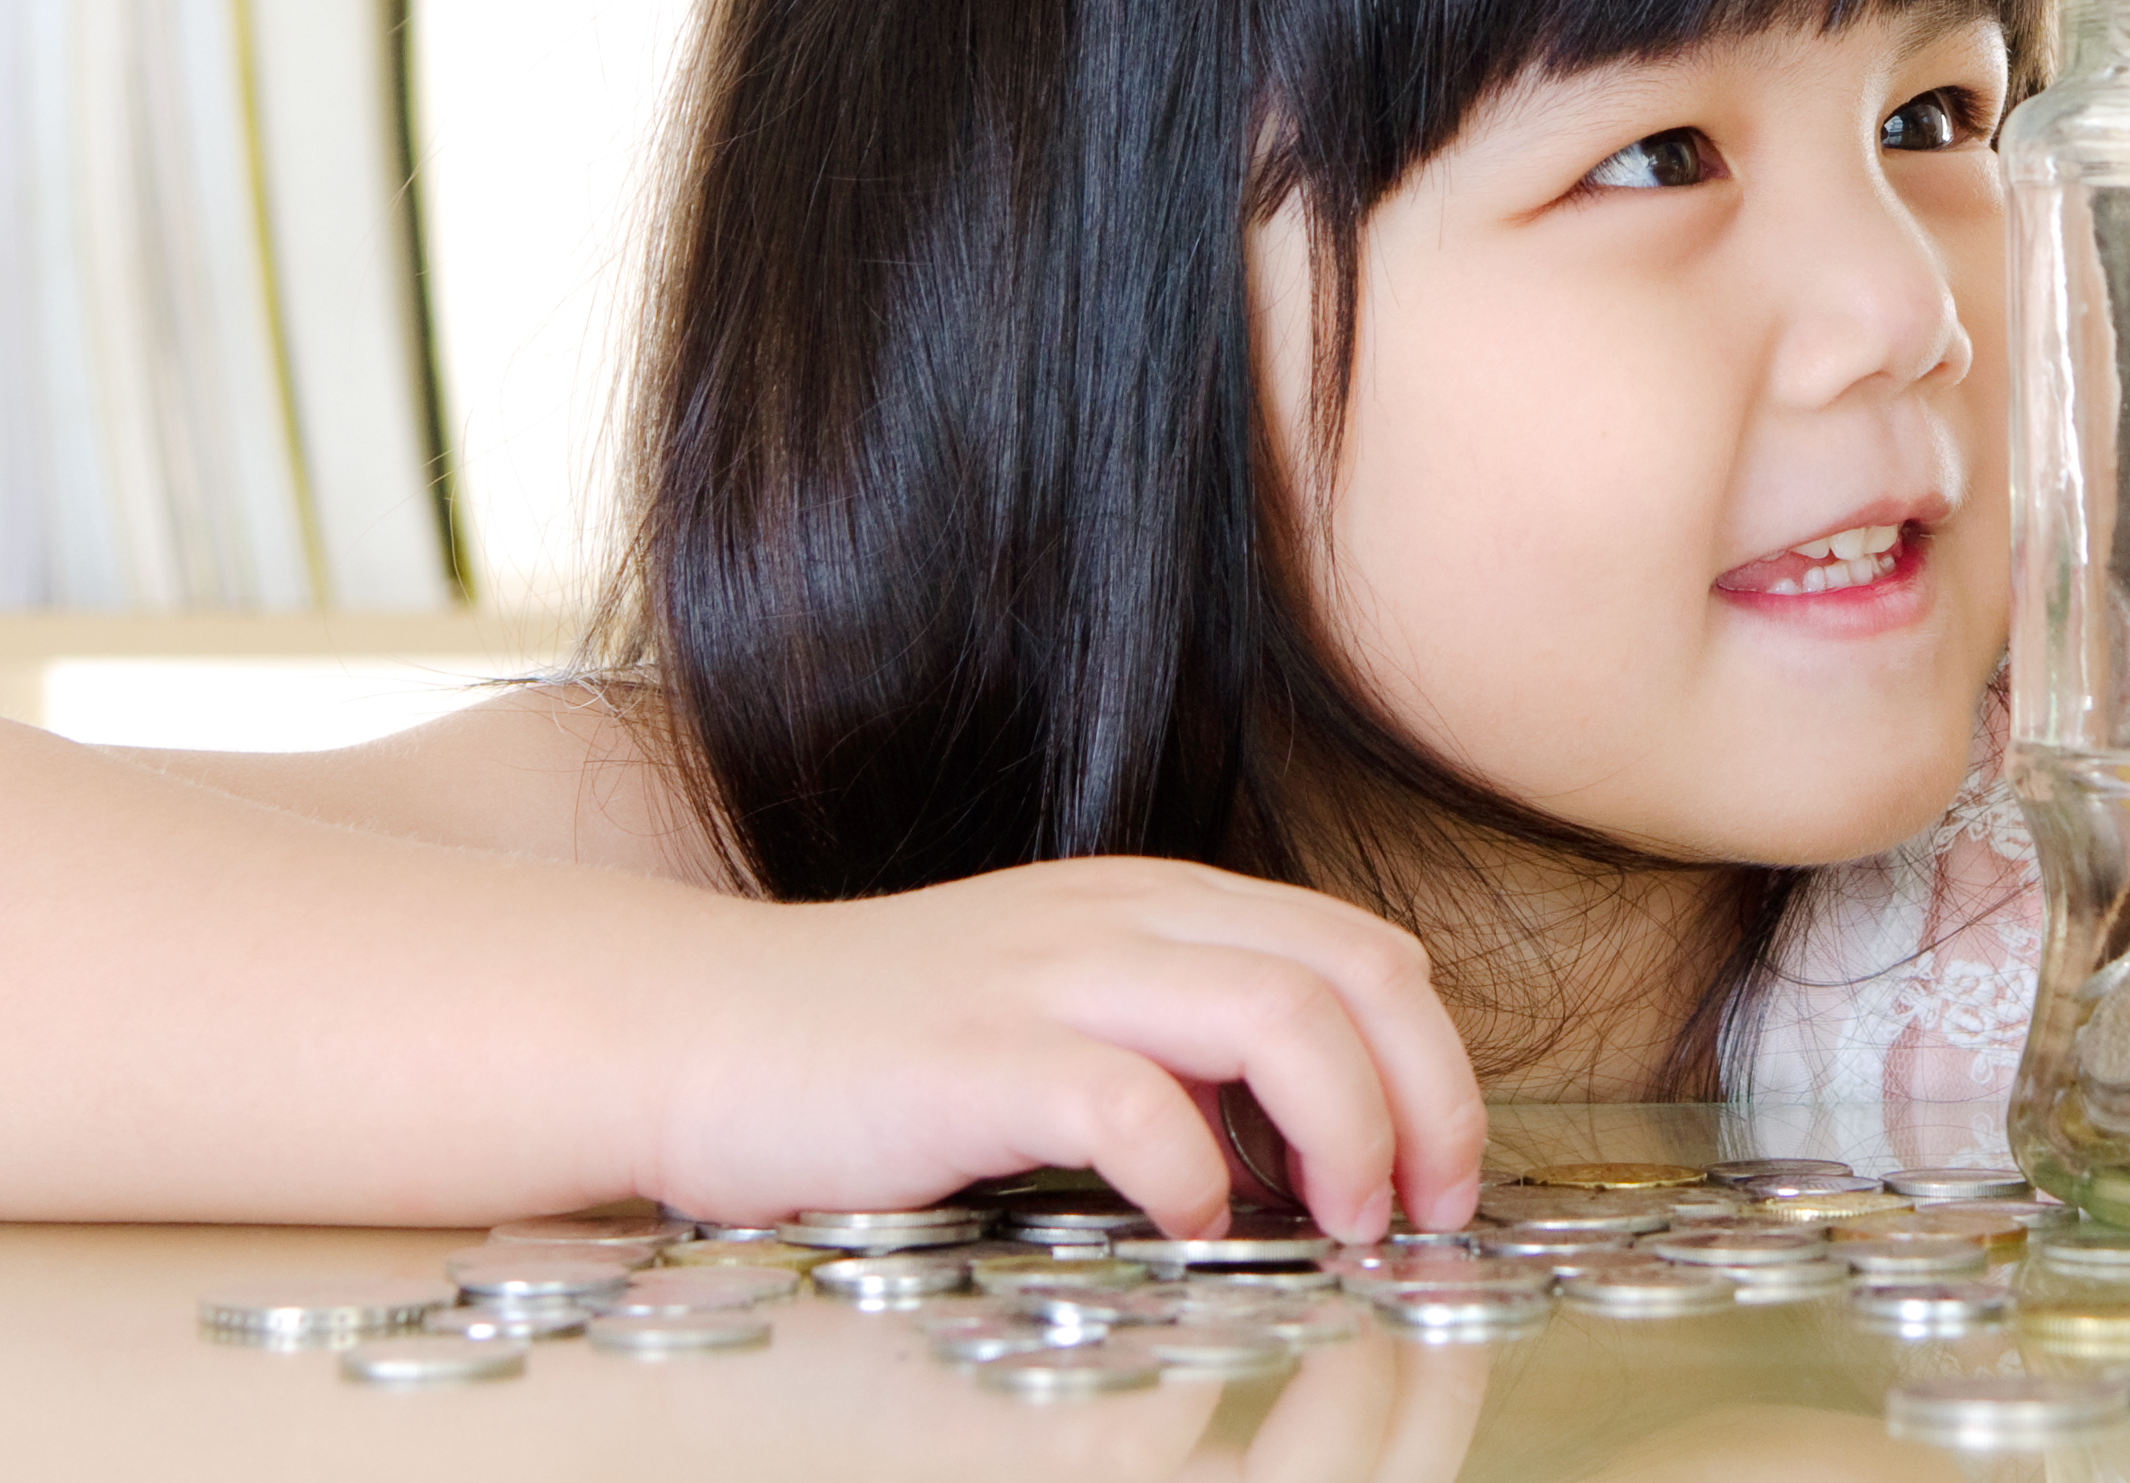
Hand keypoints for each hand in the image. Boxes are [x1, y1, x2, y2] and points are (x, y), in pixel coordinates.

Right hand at [645, 856, 1485, 1243]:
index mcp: (1154, 903)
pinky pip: (1134, 1100)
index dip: (1434, 1063)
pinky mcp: (972, 1061)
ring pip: (1279, 1014)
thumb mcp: (1061, 1011)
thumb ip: (1180, 1047)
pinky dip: (1195, 1173)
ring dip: (1347, 1131)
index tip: (1436, 1175)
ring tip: (1339, 1224)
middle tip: (1419, 1213)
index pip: (1362, 947)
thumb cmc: (877, 1049)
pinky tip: (1189, 1226)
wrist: (693, 1030)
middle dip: (1427, 1100)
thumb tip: (1303, 1147)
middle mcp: (1120, 919)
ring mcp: (1047, 980)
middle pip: (1355, 971)